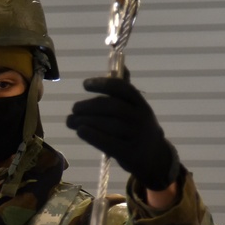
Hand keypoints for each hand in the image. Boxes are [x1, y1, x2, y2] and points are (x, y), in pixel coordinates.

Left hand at [66, 74, 179, 190]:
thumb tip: (121, 66)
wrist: (154, 158)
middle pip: (112, 107)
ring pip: (109, 125)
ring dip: (85, 121)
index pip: (123, 88)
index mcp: (141, 104)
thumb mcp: (136, 110)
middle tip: (73, 108)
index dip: (103, 84)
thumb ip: (125, 91)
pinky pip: (109, 143)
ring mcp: (137, 137)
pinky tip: (80, 131)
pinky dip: (93, 136)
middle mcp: (141, 118)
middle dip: (89, 106)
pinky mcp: (131, 154)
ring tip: (70, 121)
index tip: (85, 84)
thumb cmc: (137, 130)